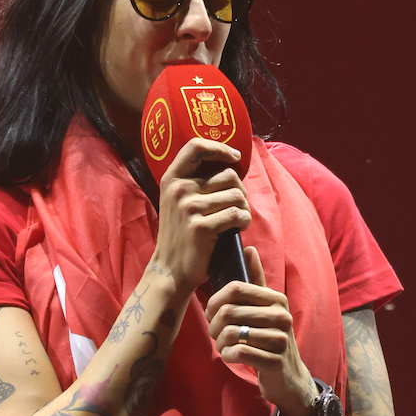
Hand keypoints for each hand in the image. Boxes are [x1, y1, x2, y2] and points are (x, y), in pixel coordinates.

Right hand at [150, 138, 249, 292]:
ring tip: (237, 218)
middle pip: (228, 175)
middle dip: (240, 189)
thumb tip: (230, 162)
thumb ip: (195, 181)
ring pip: (236, 195)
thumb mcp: (177, 201)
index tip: (234, 157)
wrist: (170, 269)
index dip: (220, 148)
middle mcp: (179, 189)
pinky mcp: (202, 227)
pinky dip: (244, 220)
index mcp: (172, 179)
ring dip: (244, 207)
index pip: (196, 147)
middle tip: (237, 204)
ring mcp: (189, 208)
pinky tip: (239, 227)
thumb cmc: (180, 233)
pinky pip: (237, 214)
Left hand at [206, 245, 315, 415]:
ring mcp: (279, 339)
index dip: (215, 300)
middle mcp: (281, 316)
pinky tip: (232, 358)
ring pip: (232, 333)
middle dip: (215, 325)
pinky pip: (238, 353)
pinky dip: (228, 356)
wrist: (288, 378)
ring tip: (224, 346)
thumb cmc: (270, 339)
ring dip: (220, 343)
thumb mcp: (265, 308)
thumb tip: (249, 247)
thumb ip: (256, 280)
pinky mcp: (274, 361)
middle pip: (229, 311)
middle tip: (215, 334)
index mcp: (276, 299)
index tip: (211, 312)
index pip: (235, 288)